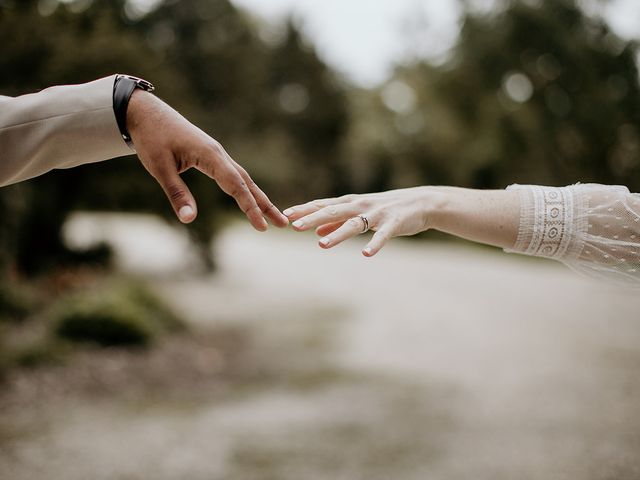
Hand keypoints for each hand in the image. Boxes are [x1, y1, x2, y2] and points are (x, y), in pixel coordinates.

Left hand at [127, 90, 288, 228]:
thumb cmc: (151, 137)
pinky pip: (234, 175)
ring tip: (274, 216)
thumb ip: (176, 193)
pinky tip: (250, 199)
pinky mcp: (211, 156)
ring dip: (259, 198)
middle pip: (248, 183)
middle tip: (283, 224)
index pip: (236, 185)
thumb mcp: (158, 167)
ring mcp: (217, 154)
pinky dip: (245, 189)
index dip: (250, 208)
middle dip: (265, 205)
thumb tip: (189, 220)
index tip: (262, 227)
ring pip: (243, 179)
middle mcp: (219, 154)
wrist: (145, 112)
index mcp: (210, 155)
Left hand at [284, 187, 440, 255]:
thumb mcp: (360, 213)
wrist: (422, 202)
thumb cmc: (387, 208)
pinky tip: (366, 254)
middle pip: (332, 211)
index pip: (323, 205)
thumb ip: (339, 221)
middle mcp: (361, 206)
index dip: (305, 210)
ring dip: (337, 234)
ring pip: (354, 224)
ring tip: (321, 245)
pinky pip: (382, 235)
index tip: (285, 214)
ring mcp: (377, 214)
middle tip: (294, 226)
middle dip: (313, 219)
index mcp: (351, 203)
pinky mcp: (393, 223)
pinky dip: (374, 244)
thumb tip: (317, 231)